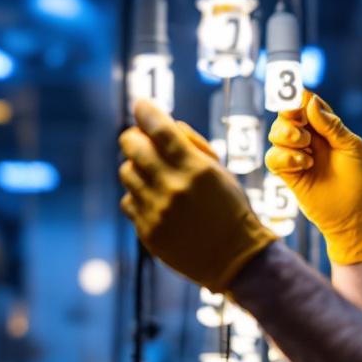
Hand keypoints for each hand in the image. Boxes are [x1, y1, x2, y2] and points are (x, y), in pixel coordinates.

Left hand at [119, 101, 275, 292]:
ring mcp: (157, 211)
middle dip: (133, 137)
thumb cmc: (231, 208)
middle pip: (133, 147)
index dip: (146, 111)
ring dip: (135, 168)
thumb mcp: (220, 171)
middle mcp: (174, 188)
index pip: (161, 129)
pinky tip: (154, 201)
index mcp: (197, 169)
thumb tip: (163, 124)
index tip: (141, 104)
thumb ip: (193, 145)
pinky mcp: (148, 231)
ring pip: (126, 174)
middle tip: (137, 137)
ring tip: (151, 175)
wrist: (235, 258)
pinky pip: (128, 202)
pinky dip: (138, 197)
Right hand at [265, 92, 361, 264]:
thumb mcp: (351, 147)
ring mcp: (297, 156)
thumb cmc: (359, 180)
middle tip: (302, 128)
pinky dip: (284, 156)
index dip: (298, 97)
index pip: (306, 104)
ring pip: (276, 133)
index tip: (297, 99)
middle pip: (286, 116)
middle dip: (289, 116)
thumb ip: (331, 125)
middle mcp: (309, 139)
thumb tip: (310, 101)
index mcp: (326, 127)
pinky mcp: (288, 175)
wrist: (354, 215)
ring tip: (306, 148)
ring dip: (287, 135)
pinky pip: (273, 158)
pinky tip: (302, 164)